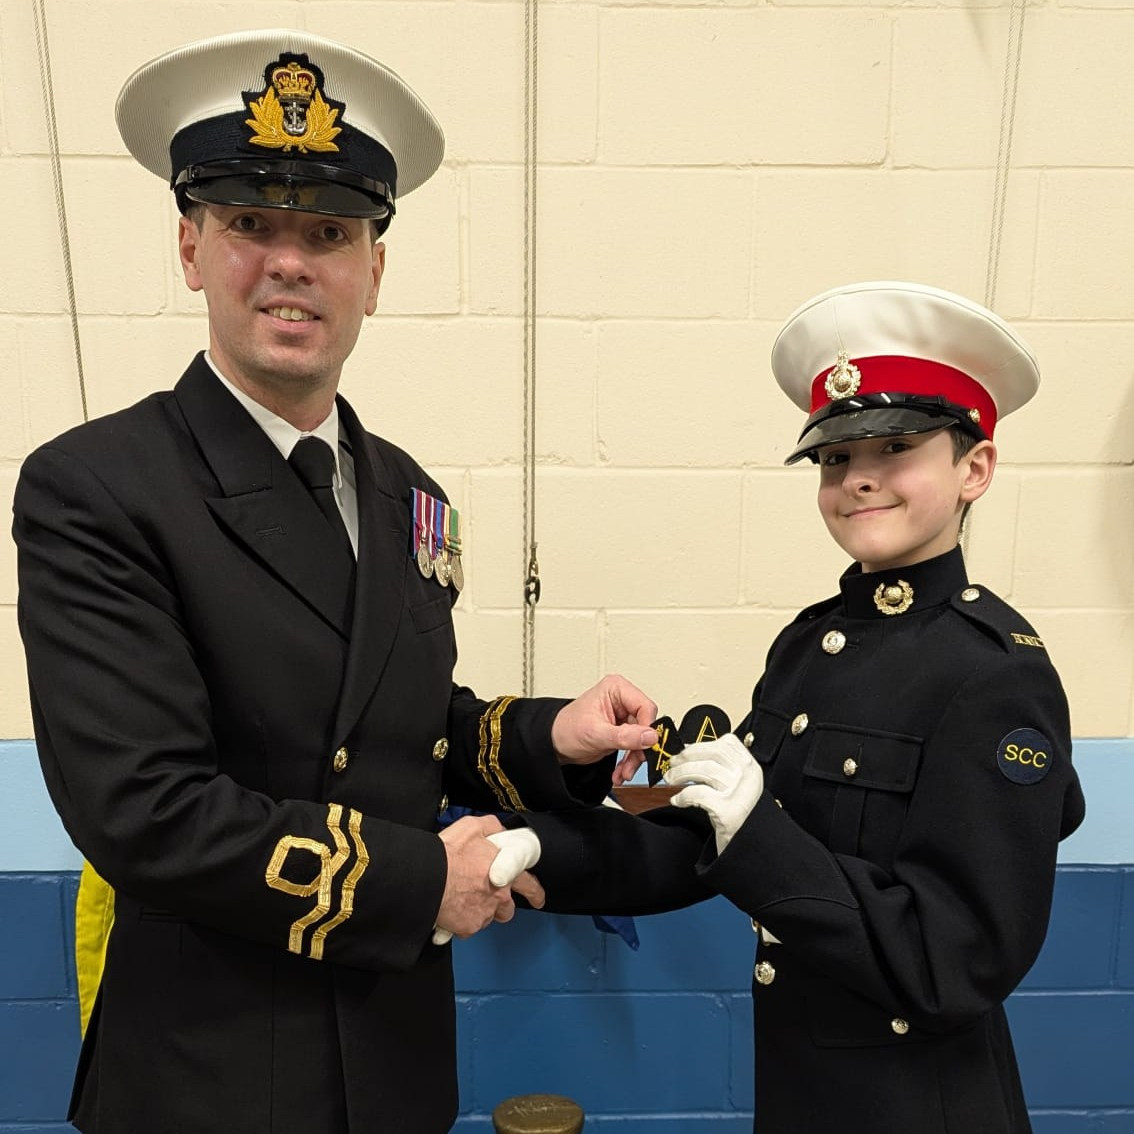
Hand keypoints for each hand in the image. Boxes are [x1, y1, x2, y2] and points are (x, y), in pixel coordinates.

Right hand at [432, 821, 544, 945]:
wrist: (429, 877)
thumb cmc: (449, 854)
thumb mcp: (472, 828)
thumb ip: (490, 827)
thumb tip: (497, 830)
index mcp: (505, 872)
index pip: (528, 884)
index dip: (534, 892)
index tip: (537, 899)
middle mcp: (498, 896)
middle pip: (507, 909)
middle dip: (500, 907)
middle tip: (488, 902)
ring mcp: (484, 913)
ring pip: (486, 918)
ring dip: (478, 912)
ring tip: (462, 901)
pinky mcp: (468, 927)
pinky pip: (467, 928)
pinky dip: (460, 922)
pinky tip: (450, 910)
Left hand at [551, 675, 658, 781]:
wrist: (555, 744)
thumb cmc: (566, 729)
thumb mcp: (596, 733)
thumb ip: (625, 736)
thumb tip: (650, 736)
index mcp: (616, 689)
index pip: (645, 707)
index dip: (648, 728)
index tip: (646, 746)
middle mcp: (622, 700)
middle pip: (646, 725)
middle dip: (639, 749)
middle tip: (632, 764)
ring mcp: (624, 715)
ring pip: (643, 739)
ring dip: (635, 759)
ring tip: (623, 771)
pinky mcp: (623, 730)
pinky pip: (636, 746)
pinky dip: (630, 761)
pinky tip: (621, 771)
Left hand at [666, 734, 763, 853]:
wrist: (748, 848)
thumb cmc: (736, 815)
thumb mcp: (735, 786)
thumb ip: (720, 768)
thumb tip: (687, 752)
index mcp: (751, 767)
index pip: (726, 744)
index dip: (701, 745)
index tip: (685, 751)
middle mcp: (749, 776)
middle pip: (713, 753)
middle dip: (688, 756)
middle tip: (672, 764)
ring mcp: (740, 792)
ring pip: (704, 770)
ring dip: (681, 773)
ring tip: (670, 780)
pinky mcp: (728, 810)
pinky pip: (698, 794)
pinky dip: (683, 796)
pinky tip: (677, 800)